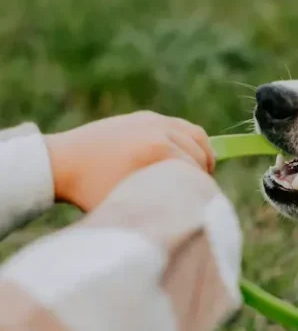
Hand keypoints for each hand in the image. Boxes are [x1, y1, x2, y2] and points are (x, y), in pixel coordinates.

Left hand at [45, 111, 215, 211]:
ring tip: (197, 173)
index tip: (200, 204)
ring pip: (195, 134)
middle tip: (200, 192)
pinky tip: (181, 159)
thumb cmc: (91, 190)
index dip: (202, 189)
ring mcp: (152, 119)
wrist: (61, 161)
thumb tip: (188, 213)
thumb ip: (160, 204)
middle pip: (200, 151)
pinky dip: (188, 141)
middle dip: (204, 173)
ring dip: (201, 154)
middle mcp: (160, 129)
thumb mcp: (128, 202)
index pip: (197, 170)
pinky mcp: (144, 116)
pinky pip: (179, 126)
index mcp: (159, 149)